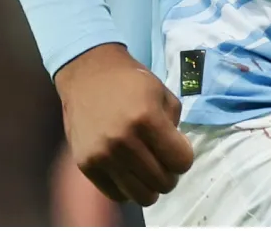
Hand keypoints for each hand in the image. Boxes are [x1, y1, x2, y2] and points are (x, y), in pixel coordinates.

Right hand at [53, 43, 194, 206]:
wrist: (88, 74)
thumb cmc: (130, 82)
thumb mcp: (163, 94)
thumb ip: (174, 126)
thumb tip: (177, 155)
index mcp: (147, 119)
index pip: (180, 161)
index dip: (184, 158)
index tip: (178, 150)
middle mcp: (123, 141)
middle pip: (162, 182)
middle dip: (170, 174)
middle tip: (164, 162)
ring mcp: (102, 156)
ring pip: (141, 195)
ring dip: (151, 186)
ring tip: (149, 171)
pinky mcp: (86, 165)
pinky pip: (116, 194)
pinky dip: (128, 189)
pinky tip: (130, 173)